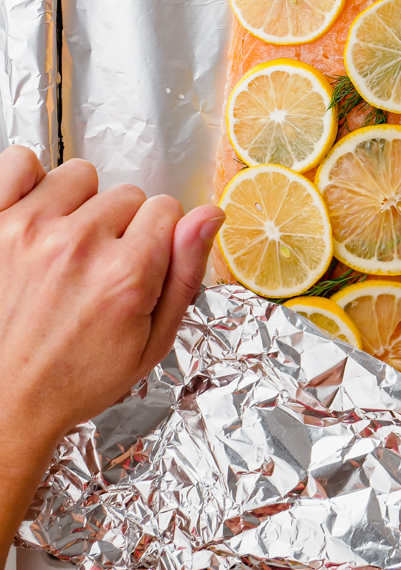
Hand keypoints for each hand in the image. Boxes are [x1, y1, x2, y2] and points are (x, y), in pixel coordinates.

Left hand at [0, 146, 223, 454]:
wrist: (3, 407)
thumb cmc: (74, 380)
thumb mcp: (152, 344)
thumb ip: (186, 273)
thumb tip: (211, 213)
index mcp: (125, 274)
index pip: (167, 208)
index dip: (158, 238)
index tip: (139, 265)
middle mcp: (78, 244)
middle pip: (126, 194)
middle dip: (120, 227)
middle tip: (97, 271)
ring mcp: (28, 229)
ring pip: (79, 176)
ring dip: (77, 206)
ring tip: (63, 249)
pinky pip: (19, 162)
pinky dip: (28, 182)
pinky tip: (34, 217)